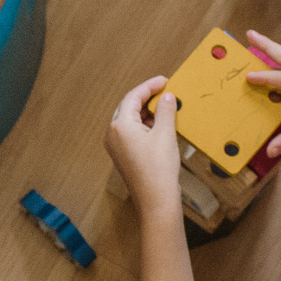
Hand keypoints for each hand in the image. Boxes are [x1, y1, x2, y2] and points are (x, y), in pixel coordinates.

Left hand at [106, 76, 180, 209]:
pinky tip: (161, 126)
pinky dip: (145, 126)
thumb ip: (165, 111)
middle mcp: (113, 135)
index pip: (132, 97)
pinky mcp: (123, 156)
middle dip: (146, 98)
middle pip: (128, 107)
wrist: (156, 200)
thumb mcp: (165, 133)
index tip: (164, 80)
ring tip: (166, 107)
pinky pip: (132, 133)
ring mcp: (116, 147)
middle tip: (164, 91)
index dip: (149, 86)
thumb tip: (167, 97)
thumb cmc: (159, 169)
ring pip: (130, 121)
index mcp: (120, 126)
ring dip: (147, 112)